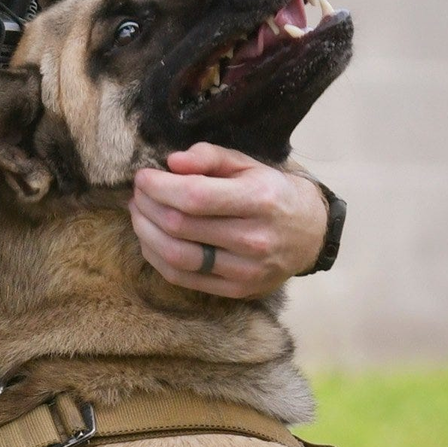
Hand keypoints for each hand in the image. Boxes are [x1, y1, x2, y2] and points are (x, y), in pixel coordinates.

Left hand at [131, 144, 331, 298]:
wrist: (310, 235)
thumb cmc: (273, 192)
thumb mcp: (249, 164)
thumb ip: (210, 157)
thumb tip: (172, 163)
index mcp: (260, 199)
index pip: (194, 196)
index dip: (159, 187)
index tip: (143, 177)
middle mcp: (254, 238)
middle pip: (180, 226)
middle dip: (147, 206)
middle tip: (137, 193)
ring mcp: (245, 269)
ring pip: (176, 256)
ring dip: (146, 233)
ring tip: (138, 214)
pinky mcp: (236, 289)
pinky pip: (182, 277)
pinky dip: (157, 257)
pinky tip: (150, 239)